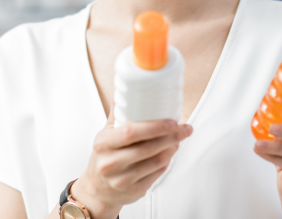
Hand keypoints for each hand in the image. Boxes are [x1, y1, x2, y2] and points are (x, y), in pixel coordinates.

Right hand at [71, 107, 192, 218]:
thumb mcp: (105, 135)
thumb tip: (127, 89)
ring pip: (156, 162)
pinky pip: (157, 174)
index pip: (131, 132)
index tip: (171, 121)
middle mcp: (111, 163)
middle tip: (184, 128)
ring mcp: (122, 180)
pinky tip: (170, 152)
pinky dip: (167, 161)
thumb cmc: (104, 157)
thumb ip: (117, 114)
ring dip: (172, 148)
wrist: (97, 190)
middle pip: (148, 148)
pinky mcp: (134, 191)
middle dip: (171, 136)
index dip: (154, 126)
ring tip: (178, 139)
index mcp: (103, 144)